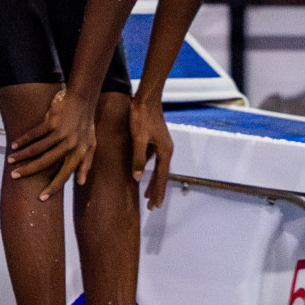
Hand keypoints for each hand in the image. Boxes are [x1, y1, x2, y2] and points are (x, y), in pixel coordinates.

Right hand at [8, 87, 96, 200]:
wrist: (83, 100)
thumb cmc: (86, 124)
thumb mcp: (91, 145)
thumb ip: (86, 163)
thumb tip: (81, 182)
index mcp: (79, 154)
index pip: (64, 175)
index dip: (53, 188)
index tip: (41, 198)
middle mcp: (70, 146)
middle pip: (45, 162)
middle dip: (28, 171)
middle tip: (15, 176)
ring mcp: (61, 133)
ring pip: (37, 149)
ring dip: (22, 155)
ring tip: (11, 160)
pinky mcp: (52, 122)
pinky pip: (34, 134)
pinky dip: (23, 140)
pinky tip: (15, 144)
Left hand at [130, 93, 174, 208]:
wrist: (146, 98)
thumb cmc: (142, 116)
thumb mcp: (138, 139)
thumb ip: (138, 158)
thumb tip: (137, 178)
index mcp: (165, 152)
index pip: (161, 178)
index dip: (157, 192)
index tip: (154, 206)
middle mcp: (166, 150)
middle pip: (162, 175)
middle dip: (156, 191)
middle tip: (152, 206)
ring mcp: (162, 145)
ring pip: (157, 168)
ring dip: (152, 181)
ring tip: (146, 194)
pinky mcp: (156, 140)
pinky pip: (153, 159)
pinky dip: (148, 168)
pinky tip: (141, 171)